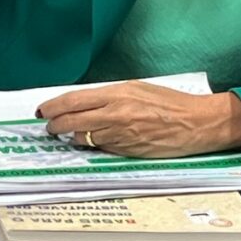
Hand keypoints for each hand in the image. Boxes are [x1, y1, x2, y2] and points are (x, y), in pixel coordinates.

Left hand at [36, 81, 240, 157]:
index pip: (73, 100)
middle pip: (72, 122)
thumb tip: (85, 103)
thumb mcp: (136, 89)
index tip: (42, 110)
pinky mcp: (129, 152)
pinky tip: (93, 142)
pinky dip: (94, 145)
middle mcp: (115, 115)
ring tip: (67, 135)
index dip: (53, 107)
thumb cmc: (170, 103)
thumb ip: (109, 96)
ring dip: (73, 138)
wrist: (198, 123)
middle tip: (49, 127)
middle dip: (55, 125)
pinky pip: (103, 149)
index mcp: (116, 94)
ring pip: (85, 138)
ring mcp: (122, 135)